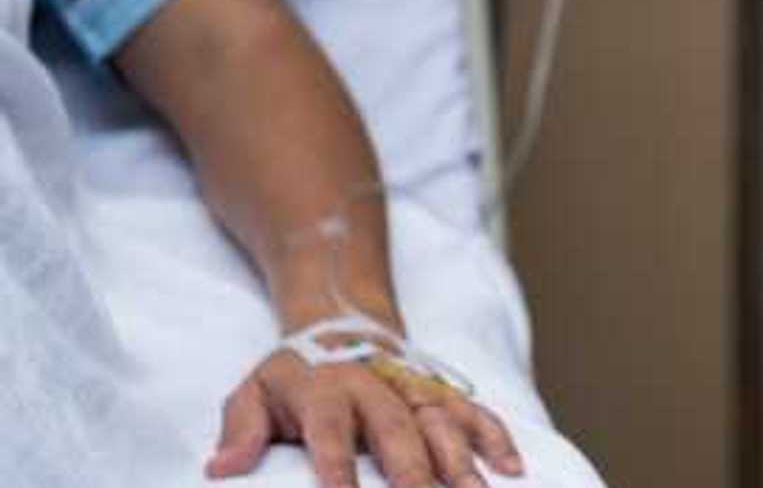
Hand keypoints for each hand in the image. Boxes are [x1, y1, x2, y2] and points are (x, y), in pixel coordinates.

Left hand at [205, 349, 524, 487]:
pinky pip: (474, 411)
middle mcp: (376, 387)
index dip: (336, 462)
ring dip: (462, 458)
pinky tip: (511, 468)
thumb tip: (219, 469)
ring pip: (443, 421)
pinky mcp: (441, 391)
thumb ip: (238, 429)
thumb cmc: (295, 375)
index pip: (329, 429)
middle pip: (397, 428)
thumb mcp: (253, 392)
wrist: (342, 323)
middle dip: (413, 468)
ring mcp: (414, 387)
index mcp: (325, 389)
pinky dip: (496, 437)